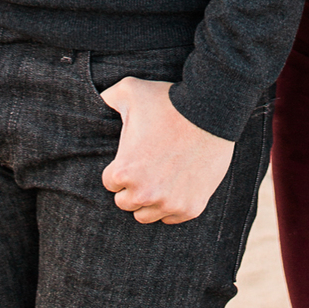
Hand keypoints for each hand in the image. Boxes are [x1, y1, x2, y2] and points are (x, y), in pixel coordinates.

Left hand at [97, 78, 234, 224]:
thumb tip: (93, 100)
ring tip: (161, 178)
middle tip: (149, 166)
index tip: (135, 156)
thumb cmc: (171, 100)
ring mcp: (169, 203)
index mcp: (124, 172)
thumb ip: (107, 96)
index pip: (110, 183)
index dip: (121, 168)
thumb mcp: (131, 90)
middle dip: (133, 186)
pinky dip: (173, 205)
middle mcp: (144, 194)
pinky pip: (172, 218)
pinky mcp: (191, 207)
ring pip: (146, 215)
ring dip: (151, 200)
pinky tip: (178, 186)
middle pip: (126, 202)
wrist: (215, 109)